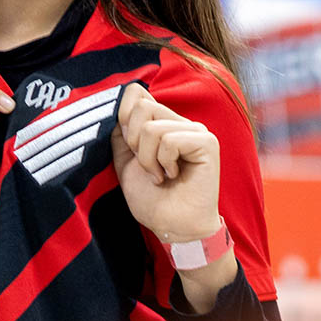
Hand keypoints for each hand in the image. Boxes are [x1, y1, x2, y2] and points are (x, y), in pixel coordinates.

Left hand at [110, 82, 220, 243]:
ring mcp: (196, 131)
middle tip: (147, 167)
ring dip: (148, 159)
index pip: (137, 93)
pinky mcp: (206, 143)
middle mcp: (180, 122)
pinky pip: (169, 140)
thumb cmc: (153, 199)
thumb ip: (121, 134)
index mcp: (163, 123)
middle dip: (135, 143)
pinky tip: (173, 175)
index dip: (123, 116)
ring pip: (153, 127)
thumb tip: (114, 108)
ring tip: (160, 175)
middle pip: (142, 107)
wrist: (173, 227)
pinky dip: (163, 162)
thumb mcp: (126, 161)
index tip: (130, 148)